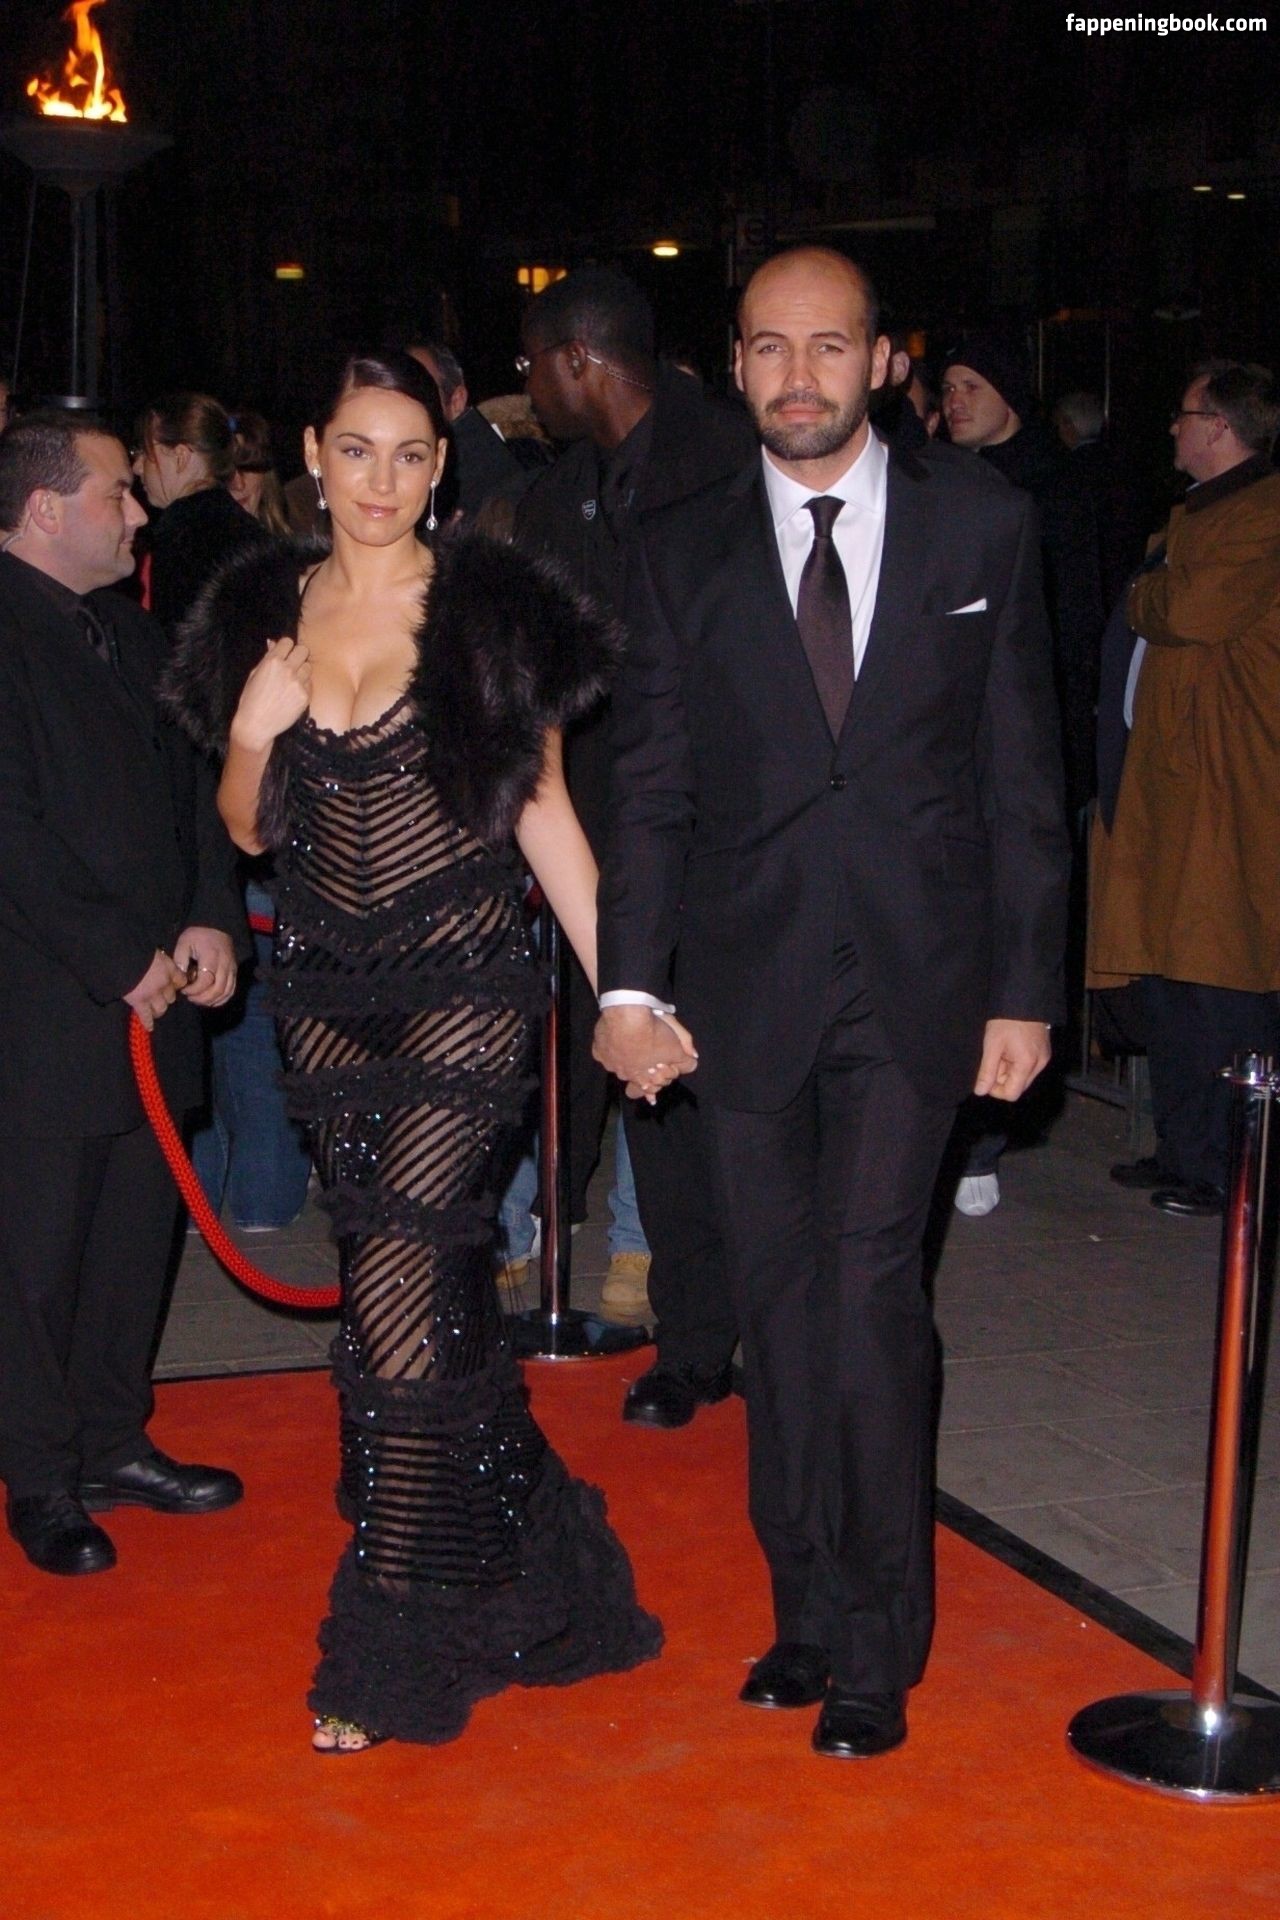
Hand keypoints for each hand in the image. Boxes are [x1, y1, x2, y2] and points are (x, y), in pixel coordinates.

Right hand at [123, 949, 185, 1031]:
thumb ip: (159, 960)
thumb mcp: (153, 951)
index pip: (180, 980)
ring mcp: (152, 995)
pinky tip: (150, 1027)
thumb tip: (158, 964)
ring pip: (162, 1008)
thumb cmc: (135, 951)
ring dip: (159, 1010)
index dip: (177, 984)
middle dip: (167, 997)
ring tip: (155, 1011)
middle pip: (171, 996)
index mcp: (168, 969)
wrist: (121, 957)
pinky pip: (146, 1016)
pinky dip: (148, 1022)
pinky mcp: (139, 1002)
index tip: (174, 985)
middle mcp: (163, 984)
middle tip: (160, 997)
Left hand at [174, 927, 237, 1008]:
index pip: (206, 980)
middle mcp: (225, 964)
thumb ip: (180, 959)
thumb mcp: (184, 942)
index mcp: (211, 956)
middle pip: (218, 989)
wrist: (217, 927)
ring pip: (226, 992)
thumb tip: (181, 978)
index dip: (194, 989)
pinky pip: (231, 990)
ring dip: (211, 1000)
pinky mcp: (234, 972)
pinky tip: (210, 1001)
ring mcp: (232, 969)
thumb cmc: (198, 935)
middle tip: (190, 997)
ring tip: (198, 1000)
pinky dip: (221, 999)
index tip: (184, 990)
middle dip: (202, 998)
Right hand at [228, 637, 311, 751]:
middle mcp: (287, 669)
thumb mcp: (254, 675)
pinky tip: (293, 693)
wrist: (256, 725)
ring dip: (302, 671)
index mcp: (272, 661)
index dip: (286, 647)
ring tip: (292, 680)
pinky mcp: (305, 696)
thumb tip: (273, 643)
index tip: (284, 653)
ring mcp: (298, 683)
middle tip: (292, 664)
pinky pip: (310, 684)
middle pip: (303, 650)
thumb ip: (267, 658)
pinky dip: (304, 686)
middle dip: (298, 655)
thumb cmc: (251, 700)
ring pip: (308, 667)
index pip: (288, 642)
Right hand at [594, 1006, 697, 1103]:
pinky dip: (609, 1049)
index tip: (652, 1092)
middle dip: (638, 1075)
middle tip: (644, 1066)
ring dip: (623, 1061)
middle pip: (631, 1080)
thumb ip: (685, 1059)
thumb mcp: (676, 1047)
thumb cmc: (653, 1033)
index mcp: (642, 1076)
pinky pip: (603, 1054)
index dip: (650, 1089)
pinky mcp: (598, 1051)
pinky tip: (613, 1042)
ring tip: (630, 1049)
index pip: (646, 1090)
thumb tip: (692, 1060)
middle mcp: (624, 1074)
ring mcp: (610, 1063)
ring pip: (617, 1067)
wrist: (627, 1014)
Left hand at [973, 1018, 1051, 1102]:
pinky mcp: (1044, 1052)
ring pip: (1022, 1076)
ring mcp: (1044, 1058)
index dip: (996, 1090)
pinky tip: (1010, 1048)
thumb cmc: (1006, 1021)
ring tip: (1002, 1050)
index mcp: (1027, 1064)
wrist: (1024, 998)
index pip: (1012, 1094)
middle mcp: (1040, 1065)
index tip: (987, 1075)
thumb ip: (987, 1071)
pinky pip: (1028, 1066)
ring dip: (1009, 1069)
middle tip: (994, 1058)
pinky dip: (1017, 1062)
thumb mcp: (992, 1046)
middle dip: (1002, 1078)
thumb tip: (980, 1092)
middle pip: (1018, 1086)